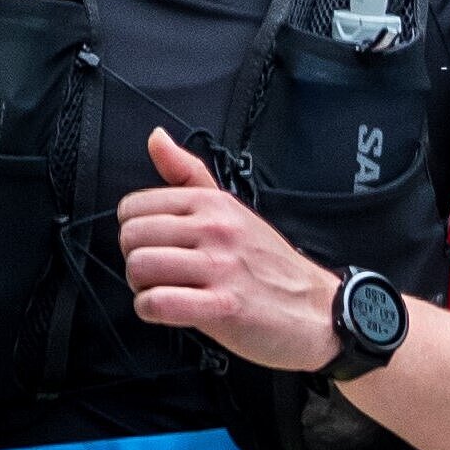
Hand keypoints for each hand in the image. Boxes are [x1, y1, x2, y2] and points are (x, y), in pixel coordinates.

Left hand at [120, 129, 350, 370]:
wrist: (318, 310)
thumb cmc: (270, 264)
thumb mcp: (233, 209)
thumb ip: (188, 174)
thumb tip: (156, 138)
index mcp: (214, 204)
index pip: (134, 206)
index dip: (137, 231)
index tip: (159, 245)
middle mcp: (217, 230)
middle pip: (131, 238)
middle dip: (135, 261)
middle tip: (162, 273)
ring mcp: (221, 268)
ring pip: (139, 268)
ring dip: (143, 288)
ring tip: (168, 291)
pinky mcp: (222, 307)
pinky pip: (158, 302)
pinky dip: (152, 311)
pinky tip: (171, 311)